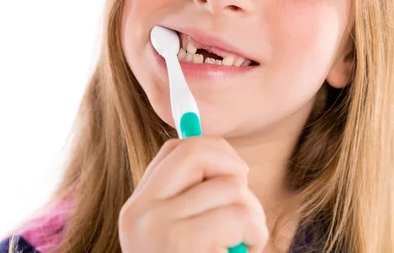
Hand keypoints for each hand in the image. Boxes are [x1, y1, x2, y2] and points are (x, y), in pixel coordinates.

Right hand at [119, 136, 268, 252]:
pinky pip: (238, 215)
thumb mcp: (185, 236)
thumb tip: (229, 161)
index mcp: (139, 207)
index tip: (235, 172)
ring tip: (245, 240)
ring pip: (230, 187)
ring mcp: (156, 225)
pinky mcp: (181, 242)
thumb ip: (195, 202)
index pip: (174, 149)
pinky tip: (244, 250)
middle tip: (243, 201)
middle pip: (197, 152)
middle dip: (233, 169)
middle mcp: (140, 210)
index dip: (212, 150)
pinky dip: (255, 233)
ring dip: (253, 214)